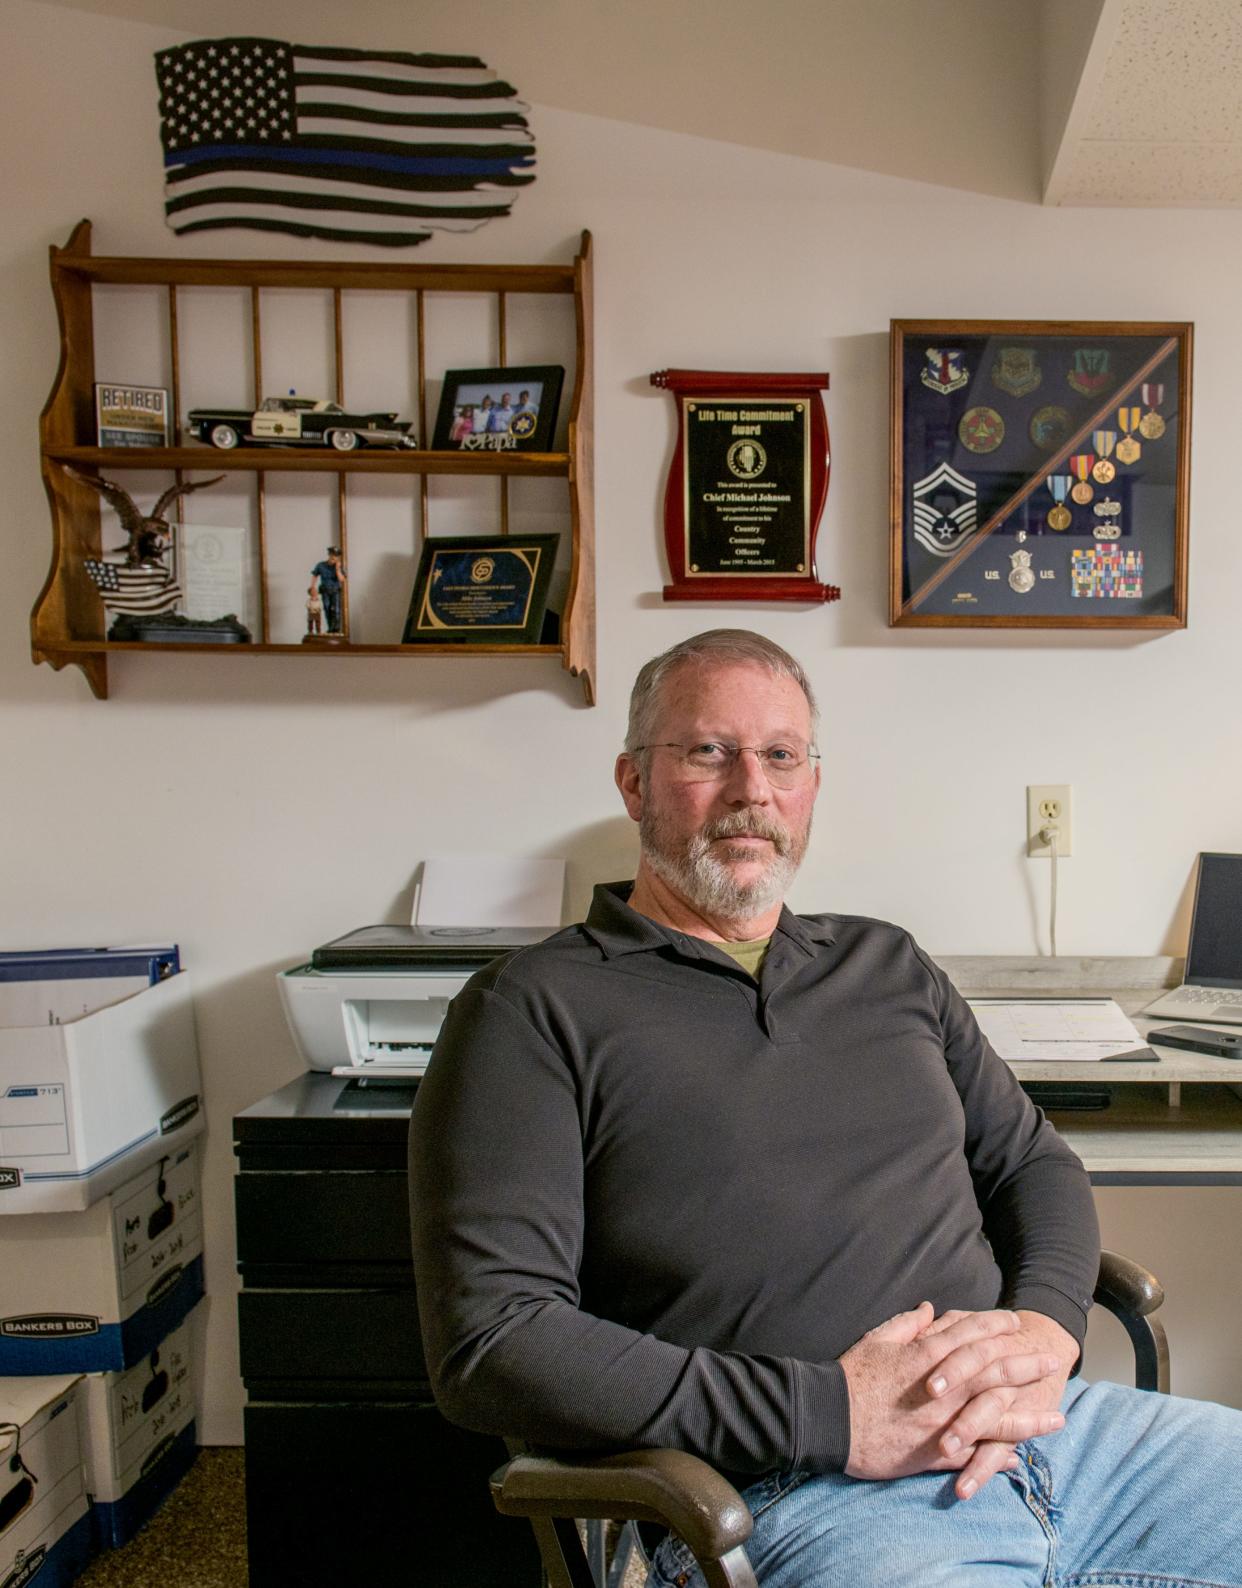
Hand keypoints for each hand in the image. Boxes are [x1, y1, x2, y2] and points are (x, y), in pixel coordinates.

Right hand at [841, 1304, 1066, 1485]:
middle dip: (1026, 1365)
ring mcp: (943, 1422)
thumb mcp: (877, 1340)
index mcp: (928, 1355)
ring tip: (1057, 1417)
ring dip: (1029, 1417)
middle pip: (995, 1372)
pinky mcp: (935, 1453)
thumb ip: (907, 1324)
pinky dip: (998, 1455)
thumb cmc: (851, 1377)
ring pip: (996, 1417)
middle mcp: (944, 1388)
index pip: (972, 1334)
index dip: (996, 1326)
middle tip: (1052, 1361)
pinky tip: (1020, 1457)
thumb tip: (931, 1310)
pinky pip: (975, 1454)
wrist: (831, 1420)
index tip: (1016, 1323)